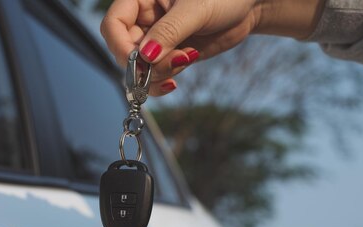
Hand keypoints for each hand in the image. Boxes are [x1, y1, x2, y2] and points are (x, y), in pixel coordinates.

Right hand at [100, 0, 324, 95]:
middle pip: (124, 51)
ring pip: (139, 68)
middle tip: (174, 62)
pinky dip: (161, 83)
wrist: (249, 7)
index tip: (141, 62)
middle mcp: (144, 19)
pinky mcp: (168, 55)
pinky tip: (175, 82)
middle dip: (145, 65)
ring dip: (157, 74)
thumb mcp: (195, 10)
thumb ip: (168, 32)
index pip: (113, 25)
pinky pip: (154, 76)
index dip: (121, 46)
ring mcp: (155, 39)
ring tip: (184, 61)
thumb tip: (143, 57)